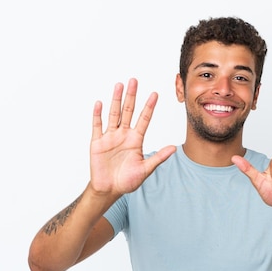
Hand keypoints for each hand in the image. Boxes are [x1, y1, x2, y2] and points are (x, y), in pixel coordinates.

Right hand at [90, 78, 175, 195]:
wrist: (109, 189)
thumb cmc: (127, 181)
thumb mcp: (145, 169)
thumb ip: (158, 158)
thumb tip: (174, 148)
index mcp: (135, 140)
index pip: (144, 119)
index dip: (149, 107)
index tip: (155, 94)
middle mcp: (123, 135)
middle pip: (128, 111)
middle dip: (132, 96)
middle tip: (134, 80)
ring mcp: (110, 137)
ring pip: (114, 114)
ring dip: (116, 100)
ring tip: (119, 85)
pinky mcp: (98, 142)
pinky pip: (97, 126)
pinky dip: (98, 115)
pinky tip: (100, 103)